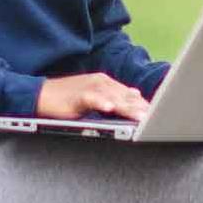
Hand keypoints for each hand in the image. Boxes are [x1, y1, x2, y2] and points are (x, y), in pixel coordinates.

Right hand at [36, 73, 153, 120]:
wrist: (41, 96)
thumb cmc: (67, 99)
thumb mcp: (94, 97)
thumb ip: (114, 97)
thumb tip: (135, 96)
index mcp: (107, 84)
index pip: (131, 96)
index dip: (145, 106)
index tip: (161, 116)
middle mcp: (102, 82)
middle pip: (126, 97)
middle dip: (142, 109)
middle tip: (158, 120)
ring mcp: (90, 87)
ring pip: (114, 98)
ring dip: (128, 108)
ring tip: (141, 118)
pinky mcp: (77, 95)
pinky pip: (92, 98)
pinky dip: (101, 102)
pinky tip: (109, 108)